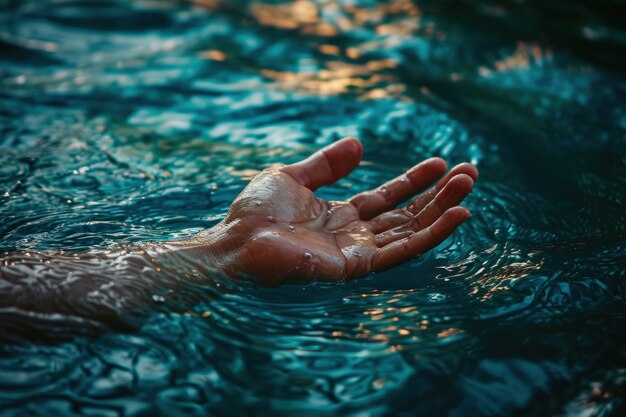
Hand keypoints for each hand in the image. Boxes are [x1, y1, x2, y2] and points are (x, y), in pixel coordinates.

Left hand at [206, 137, 477, 285]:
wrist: (237, 242)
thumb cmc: (255, 213)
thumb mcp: (292, 176)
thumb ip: (327, 164)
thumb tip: (359, 144)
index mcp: (341, 214)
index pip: (387, 198)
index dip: (414, 181)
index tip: (441, 163)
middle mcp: (354, 235)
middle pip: (406, 215)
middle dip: (438, 195)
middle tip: (470, 173)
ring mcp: (358, 252)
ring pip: (411, 231)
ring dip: (442, 210)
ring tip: (469, 187)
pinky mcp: (358, 266)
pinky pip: (402, 250)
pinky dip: (431, 234)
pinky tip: (456, 215)